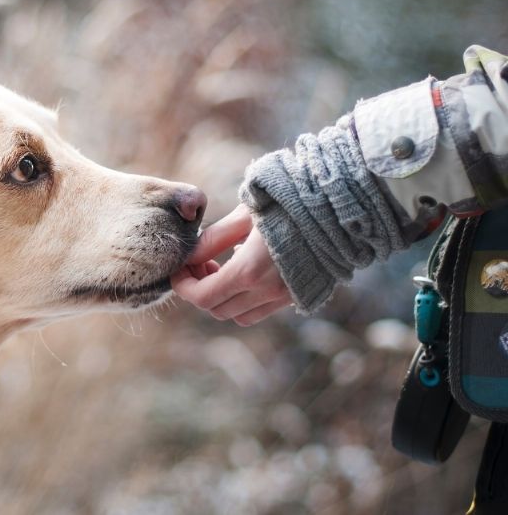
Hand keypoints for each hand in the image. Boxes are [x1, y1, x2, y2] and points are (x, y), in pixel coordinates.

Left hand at [172, 205, 291, 325]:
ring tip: (221, 268)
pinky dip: (244, 300)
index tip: (179, 269)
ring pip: (238, 315)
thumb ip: (213, 239)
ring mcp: (284, 297)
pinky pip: (260, 311)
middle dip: (200, 290)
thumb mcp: (244, 215)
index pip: (202, 296)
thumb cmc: (288, 203)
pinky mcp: (297, 296)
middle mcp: (267, 291)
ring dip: (222, 298)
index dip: (183, 286)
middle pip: (216, 309)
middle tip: (199, 263)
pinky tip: (246, 271)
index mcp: (250, 271)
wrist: (339, 208)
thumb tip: (188, 256)